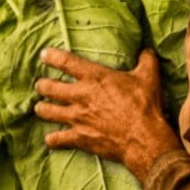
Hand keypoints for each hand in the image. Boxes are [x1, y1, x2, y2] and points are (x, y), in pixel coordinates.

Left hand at [33, 47, 182, 181]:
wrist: (143, 137)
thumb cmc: (144, 105)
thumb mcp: (149, 77)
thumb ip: (146, 60)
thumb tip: (147, 50)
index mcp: (95, 78)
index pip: (67, 62)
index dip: (53, 57)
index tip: (44, 54)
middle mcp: (81, 96)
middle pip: (50, 88)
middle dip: (42, 85)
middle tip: (41, 85)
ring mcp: (77, 118)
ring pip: (48, 112)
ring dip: (42, 109)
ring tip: (40, 107)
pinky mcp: (79, 137)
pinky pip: (57, 139)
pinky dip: (52, 139)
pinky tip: (50, 139)